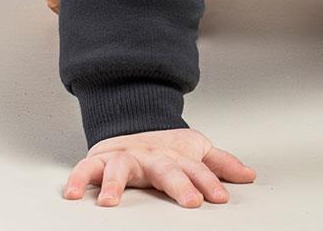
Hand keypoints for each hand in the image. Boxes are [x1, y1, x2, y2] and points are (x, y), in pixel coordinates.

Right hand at [63, 128, 256, 207]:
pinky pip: (85, 168)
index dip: (209, 182)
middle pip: (166, 170)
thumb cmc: (165, 148)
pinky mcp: (100, 159)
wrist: (132, 121)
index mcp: (175, 156)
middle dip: (178, 185)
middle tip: (190, 202)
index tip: (219, 198)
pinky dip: (77, 178)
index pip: (196, 169)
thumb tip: (250, 176)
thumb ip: (220, 164)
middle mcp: (151, 156)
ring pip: (121, 167)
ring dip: (114, 183)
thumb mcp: (196, 152)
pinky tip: (72, 194)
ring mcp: (126, 156)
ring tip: (109, 201)